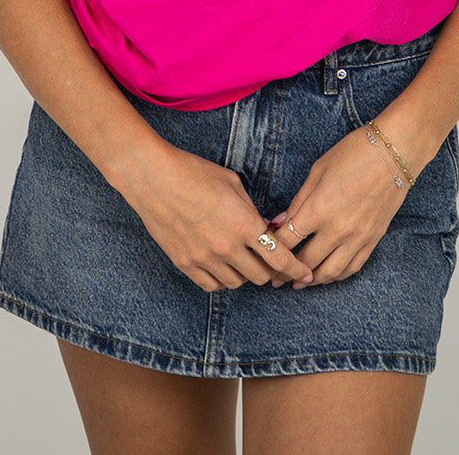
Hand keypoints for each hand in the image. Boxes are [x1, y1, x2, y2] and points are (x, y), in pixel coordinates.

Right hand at [125, 143, 315, 292]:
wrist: (154, 177)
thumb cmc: (194, 172)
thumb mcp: (232, 184)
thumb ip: (251, 210)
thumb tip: (262, 228)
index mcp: (244, 223)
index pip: (279, 257)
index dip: (296, 268)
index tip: (304, 273)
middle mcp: (227, 246)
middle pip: (261, 275)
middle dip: (271, 270)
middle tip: (270, 263)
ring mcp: (205, 258)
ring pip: (237, 282)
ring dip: (246, 274)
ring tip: (244, 260)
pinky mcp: (186, 264)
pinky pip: (212, 285)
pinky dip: (223, 279)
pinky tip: (223, 266)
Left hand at [266, 123, 410, 287]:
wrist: (394, 153)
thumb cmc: (352, 154)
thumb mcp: (317, 171)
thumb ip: (298, 201)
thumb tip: (279, 223)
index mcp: (319, 209)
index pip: (287, 240)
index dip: (271, 248)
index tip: (262, 252)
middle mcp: (337, 229)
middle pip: (305, 262)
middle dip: (286, 272)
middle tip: (274, 278)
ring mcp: (357, 238)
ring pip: (329, 272)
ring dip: (311, 281)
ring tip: (298, 283)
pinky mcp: (373, 240)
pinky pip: (352, 267)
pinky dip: (337, 275)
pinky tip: (327, 275)